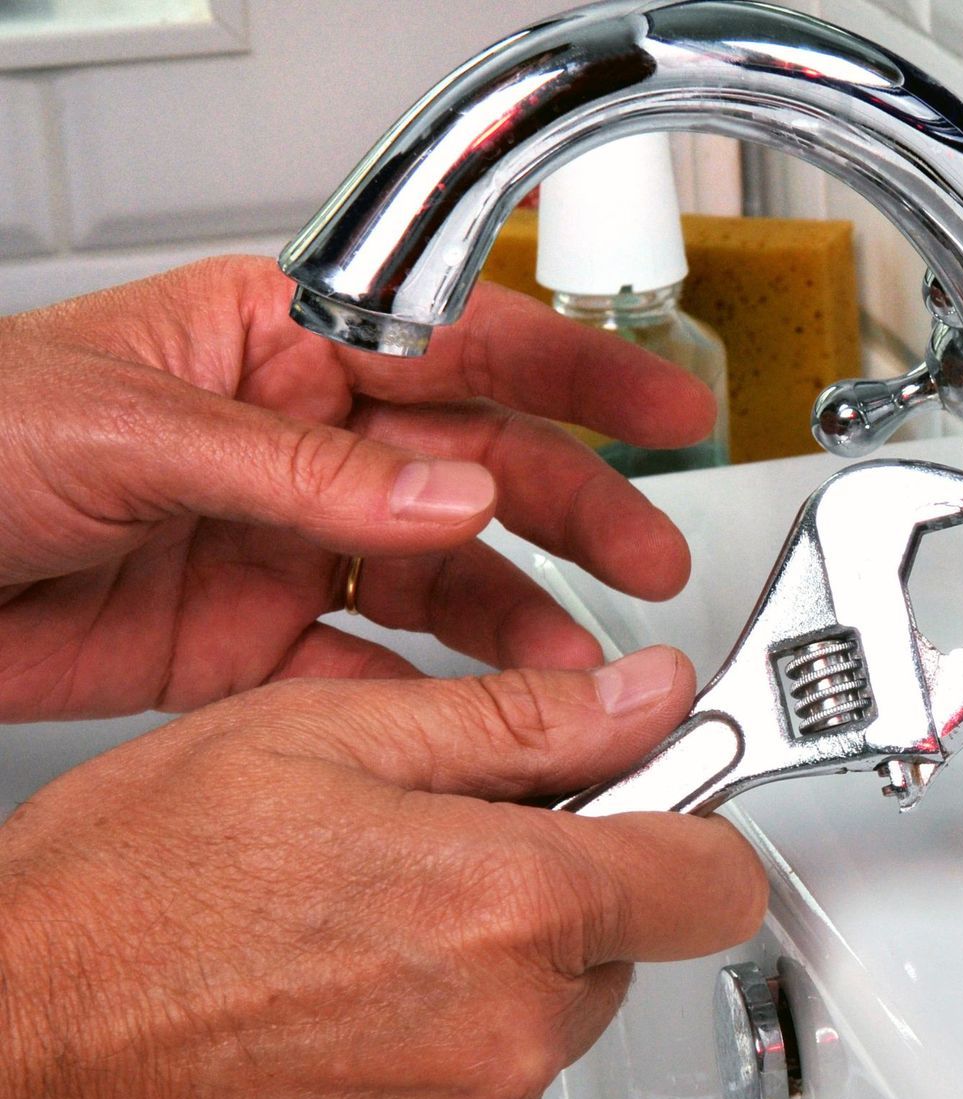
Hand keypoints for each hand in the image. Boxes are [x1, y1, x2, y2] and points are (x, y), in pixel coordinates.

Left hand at [0, 255, 713, 720]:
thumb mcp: (134, 426)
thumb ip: (304, 469)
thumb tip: (450, 494)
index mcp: (280, 347)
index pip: (458, 345)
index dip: (575, 372)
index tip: (665, 404)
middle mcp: (302, 444)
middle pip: (476, 473)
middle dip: (574, 514)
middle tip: (647, 563)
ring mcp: (283, 544)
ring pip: (438, 580)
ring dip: (515, 626)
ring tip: (577, 674)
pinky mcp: (249, 641)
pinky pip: (365, 672)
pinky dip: (423, 706)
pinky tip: (472, 726)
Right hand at [0, 648, 767, 1098]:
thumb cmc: (109, 907)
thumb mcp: (312, 740)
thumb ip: (513, 720)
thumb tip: (645, 697)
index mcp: (510, 903)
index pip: (715, 883)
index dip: (687, 840)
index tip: (649, 825)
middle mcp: (508, 1039)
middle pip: (608, 961)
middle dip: (542, 914)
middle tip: (411, 883)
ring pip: (531, 1048)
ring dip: (470, 1005)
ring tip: (330, 971)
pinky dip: (416, 1097)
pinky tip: (312, 1056)